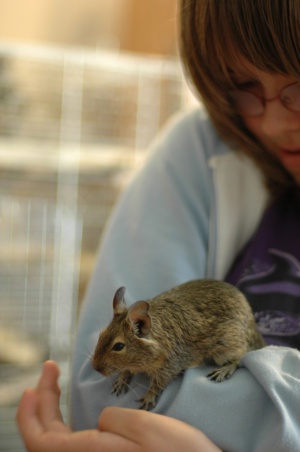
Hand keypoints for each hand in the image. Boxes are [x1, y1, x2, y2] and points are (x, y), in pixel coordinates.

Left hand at [16, 360, 220, 451]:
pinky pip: (74, 445)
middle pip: (46, 440)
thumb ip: (112, 421)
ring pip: (59, 443)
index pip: (41, 441)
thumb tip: (99, 422)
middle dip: (42, 402)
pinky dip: (65, 423)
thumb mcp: (146, 429)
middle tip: (49, 369)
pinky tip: (71, 411)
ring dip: (52, 412)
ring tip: (54, 384)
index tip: (36, 381)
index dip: (29, 414)